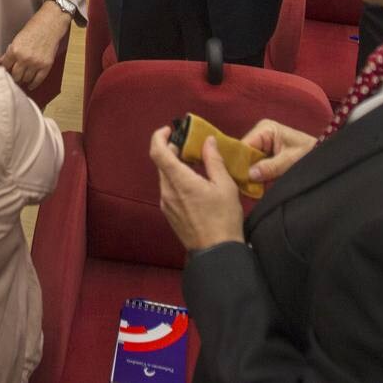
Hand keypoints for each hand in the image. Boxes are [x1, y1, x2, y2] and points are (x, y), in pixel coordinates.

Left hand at [0, 4, 68, 89]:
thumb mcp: (17, 39)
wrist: (51, 24)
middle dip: (14, 76)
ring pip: (26, 79)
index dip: (5, 70)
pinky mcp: (46, 65)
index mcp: (14, 51)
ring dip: (23, 80)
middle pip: (15, 76)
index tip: (5, 72)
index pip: (5, 67)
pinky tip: (30, 85)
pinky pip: (38, 80)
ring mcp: (36, 63)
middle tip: (14, 76)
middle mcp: (24, 58)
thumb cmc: (33, 28)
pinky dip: (33, 84)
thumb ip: (8, 53)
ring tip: (22, 78)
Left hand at [150, 127, 245, 249]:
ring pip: (165, 176)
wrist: (216, 252)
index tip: (171, 130)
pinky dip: (177, 179)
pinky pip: (168, 189)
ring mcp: (166, 203)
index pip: (158, 152)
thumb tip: (207, 141)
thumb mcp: (225, 186)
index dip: (159, 136)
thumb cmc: (224, 219)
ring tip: (197, 165)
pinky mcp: (169, 213)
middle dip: (173, 150)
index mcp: (180, 181)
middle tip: (191, 146)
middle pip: (162, 162)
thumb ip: (213, 160)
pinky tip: (195, 183)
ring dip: (176, 165)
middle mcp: (167, 191)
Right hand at [242, 119, 316, 182]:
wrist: (324, 156)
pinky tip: (255, 185)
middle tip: (243, 186)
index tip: (238, 179)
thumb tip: (249, 174)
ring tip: (249, 188)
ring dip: (250, 174)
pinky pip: (255, 165)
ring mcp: (262, 144)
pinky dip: (256, 176)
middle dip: (244, 170)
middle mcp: (259, 134)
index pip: (244, 146)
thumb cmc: (309, 153)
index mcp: (265, 129)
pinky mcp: (265, 154)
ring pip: (247, 161)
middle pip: (243, 154)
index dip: (240, 163)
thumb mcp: (290, 161)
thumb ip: (270, 167)